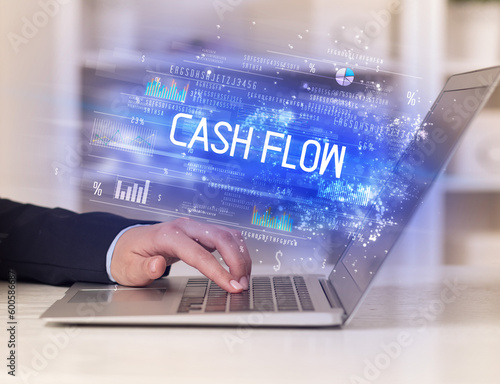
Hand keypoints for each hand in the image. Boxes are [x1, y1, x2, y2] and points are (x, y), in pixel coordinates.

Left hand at [110, 218, 251, 292]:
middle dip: (237, 261)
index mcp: (167, 235)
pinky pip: (226, 237)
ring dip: (240, 256)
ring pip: (228, 234)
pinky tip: (239, 267)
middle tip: (242, 284)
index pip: (199, 253)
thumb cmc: (129, 256)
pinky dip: (237, 251)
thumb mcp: (129, 268)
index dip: (218, 271)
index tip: (232, 286)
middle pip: (221, 237)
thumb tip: (157, 266)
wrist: (128, 243)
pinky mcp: (201, 233)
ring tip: (243, 279)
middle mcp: (185, 227)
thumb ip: (142, 268)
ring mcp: (194, 228)